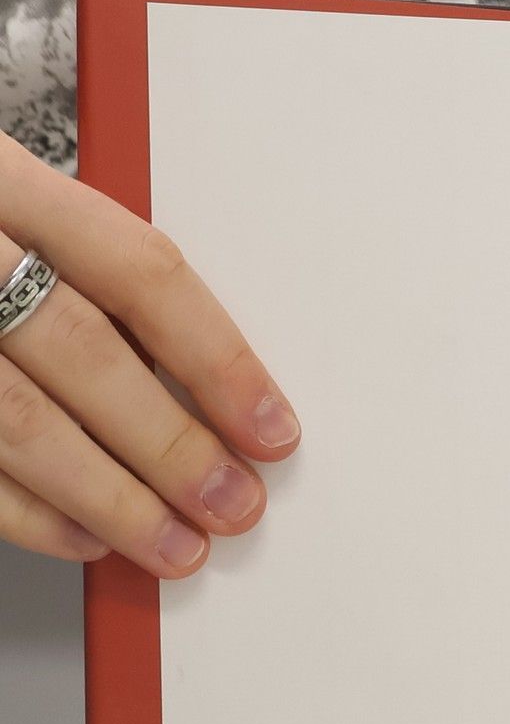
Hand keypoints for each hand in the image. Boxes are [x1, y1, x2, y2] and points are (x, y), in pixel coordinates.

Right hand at [0, 128, 299, 573]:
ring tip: (173, 543)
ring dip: (110, 497)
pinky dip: (26, 514)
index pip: (136, 269)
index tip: (270, 428)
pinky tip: (84, 536)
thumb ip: (88, 281)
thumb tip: (203, 392)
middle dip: (170, 445)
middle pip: (81, 351)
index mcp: (0, 180)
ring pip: (17, 420)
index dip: (217, 358)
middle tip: (231, 501)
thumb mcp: (14, 212)